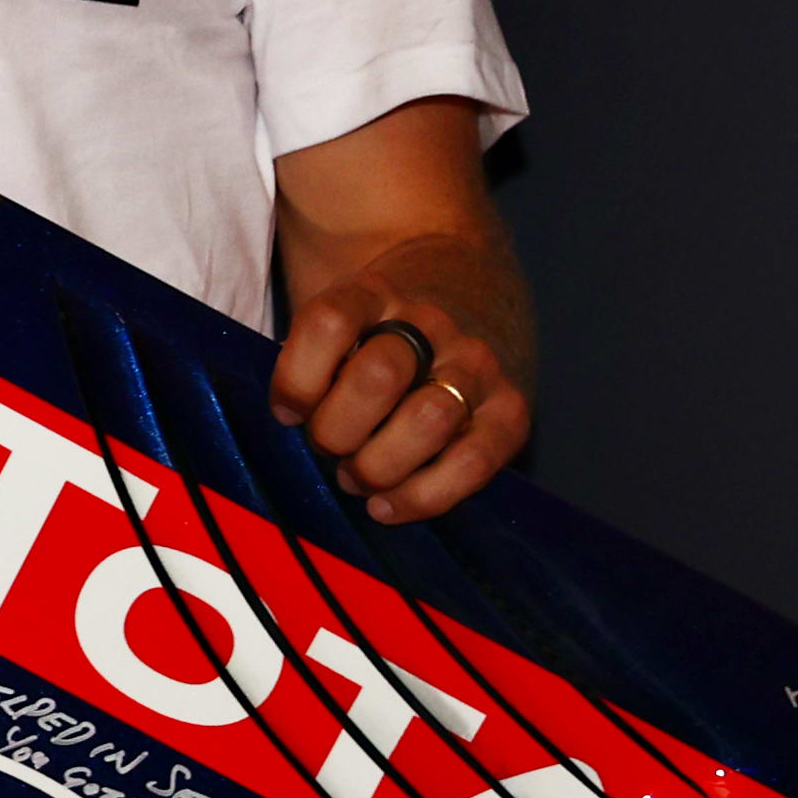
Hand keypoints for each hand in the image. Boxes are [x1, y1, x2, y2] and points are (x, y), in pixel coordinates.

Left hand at [270, 282, 523, 525]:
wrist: (472, 291)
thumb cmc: (380, 329)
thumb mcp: (341, 318)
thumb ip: (311, 357)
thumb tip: (289, 419)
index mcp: (375, 294)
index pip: (330, 322)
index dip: (297, 376)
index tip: (286, 411)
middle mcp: (432, 324)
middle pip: (379, 376)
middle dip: (337, 430)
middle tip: (326, 447)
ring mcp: (477, 364)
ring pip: (429, 418)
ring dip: (379, 465)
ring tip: (356, 478)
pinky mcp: (511, 410)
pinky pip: (472, 462)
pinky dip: (422, 496)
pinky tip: (385, 506)